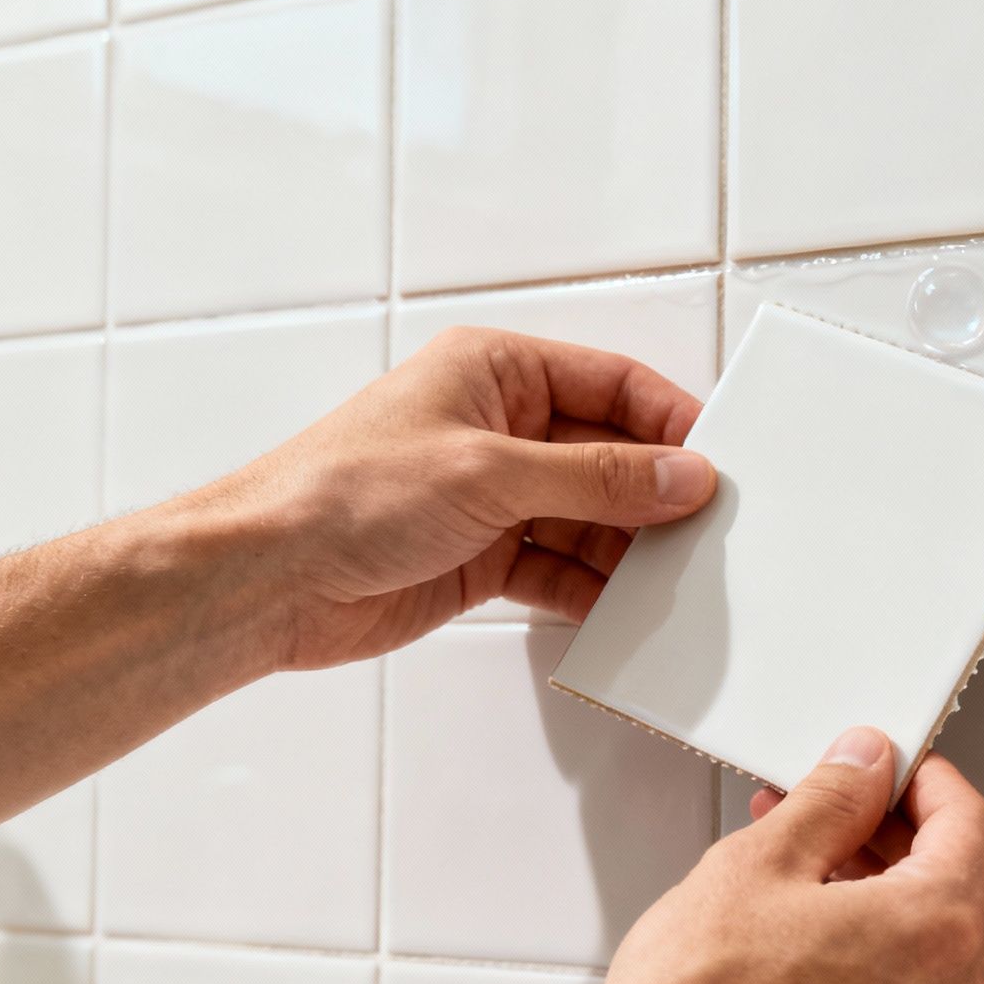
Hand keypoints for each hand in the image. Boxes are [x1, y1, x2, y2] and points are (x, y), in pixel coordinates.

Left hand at [198, 326, 715, 670]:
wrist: (264, 580)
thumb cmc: (342, 495)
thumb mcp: (489, 472)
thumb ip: (597, 478)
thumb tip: (682, 475)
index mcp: (498, 372)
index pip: (614, 384)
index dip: (671, 424)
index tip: (719, 465)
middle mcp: (501, 428)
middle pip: (611, 456)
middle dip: (656, 495)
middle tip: (709, 533)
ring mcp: (494, 496)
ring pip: (592, 518)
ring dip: (630, 551)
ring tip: (672, 581)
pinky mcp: (484, 556)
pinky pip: (562, 569)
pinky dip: (593, 591)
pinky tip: (622, 611)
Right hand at [460, 730, 983, 983]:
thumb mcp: (759, 863)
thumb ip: (831, 800)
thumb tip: (863, 767)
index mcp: (934, 929)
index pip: (974, 826)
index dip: (932, 783)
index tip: (896, 771)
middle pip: (976, 889)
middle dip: (922, 840)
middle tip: (858, 816)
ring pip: (947, 952)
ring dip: (900, 900)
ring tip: (818, 872)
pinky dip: (887, 963)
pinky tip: (818, 941)